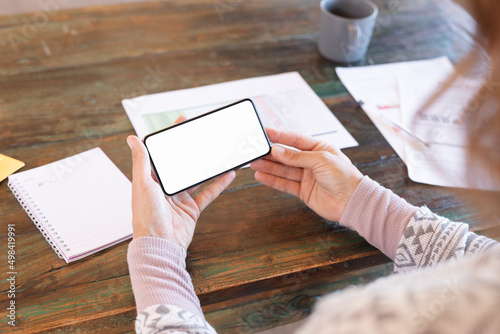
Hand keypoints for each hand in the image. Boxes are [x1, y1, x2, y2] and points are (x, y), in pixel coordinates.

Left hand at [127, 116, 235, 249]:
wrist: (160, 246)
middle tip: (201, 133)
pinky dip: (218, 184)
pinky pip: (208, 193)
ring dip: (206, 166)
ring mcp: (179, 199)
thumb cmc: (146, 217)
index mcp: (150, 180)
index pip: (161, 154)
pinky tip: (228, 174)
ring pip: (196, 178)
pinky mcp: (192, 209)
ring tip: (218, 152)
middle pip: (180, 164)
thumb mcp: (143, 184)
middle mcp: (164, 188)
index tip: (180, 123)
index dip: (170, 139)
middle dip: (190, 149)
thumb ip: (141, 161)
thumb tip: (132, 138)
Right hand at [250, 128, 362, 221]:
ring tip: (254, 163)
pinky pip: (284, 184)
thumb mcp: (321, 160)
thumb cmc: (344, 177)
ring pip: (283, 170)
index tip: (264, 132)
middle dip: (270, 153)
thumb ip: (297, 156)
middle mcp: (312, 161)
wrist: (352, 202)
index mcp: (319, 148)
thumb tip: (277, 150)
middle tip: (255, 150)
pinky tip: (261, 176)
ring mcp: (307, 176)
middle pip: (287, 155)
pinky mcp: (303, 190)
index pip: (295, 139)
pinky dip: (272, 180)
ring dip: (268, 167)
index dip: (279, 135)